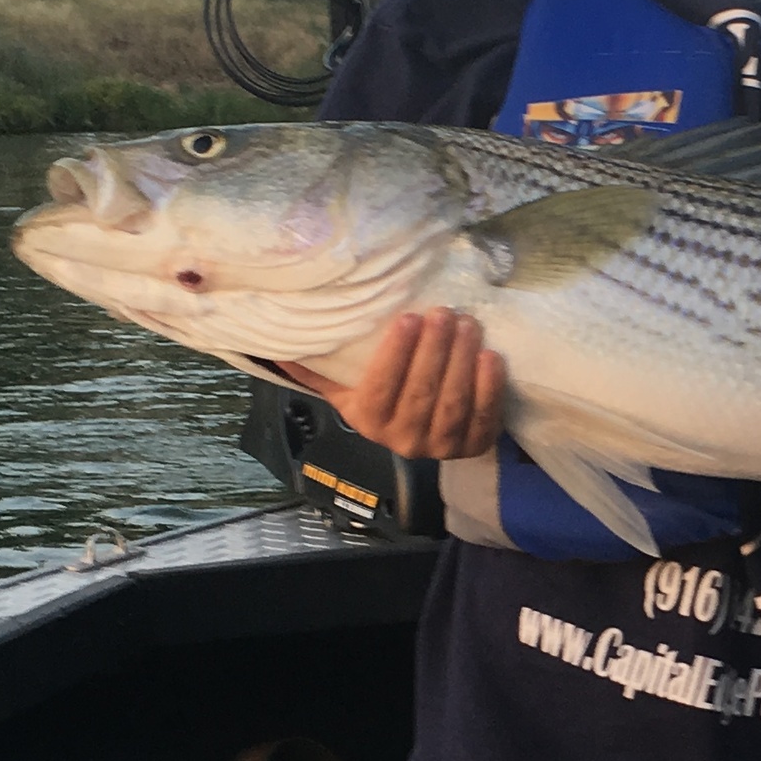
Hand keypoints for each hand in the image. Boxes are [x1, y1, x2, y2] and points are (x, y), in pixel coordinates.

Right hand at [285, 308, 504, 457]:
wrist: (424, 432)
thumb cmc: (382, 397)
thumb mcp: (346, 385)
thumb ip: (315, 367)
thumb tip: (272, 342)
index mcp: (369, 421)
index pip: (381, 389)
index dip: (397, 354)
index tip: (409, 318)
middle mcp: (403, 441)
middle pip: (421, 393)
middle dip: (435, 349)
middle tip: (444, 312)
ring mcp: (441, 448)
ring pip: (453, 403)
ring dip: (462, 361)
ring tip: (467, 324)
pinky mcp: (473, 445)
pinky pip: (483, 417)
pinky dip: (488, 387)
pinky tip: (489, 356)